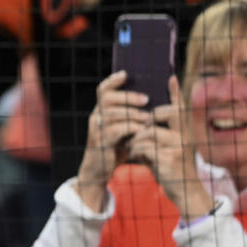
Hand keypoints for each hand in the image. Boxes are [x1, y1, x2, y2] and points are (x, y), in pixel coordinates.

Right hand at [74, 71, 149, 210]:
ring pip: (112, 113)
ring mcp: (96, 130)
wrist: (98, 172)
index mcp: (100, 112)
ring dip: (133, 114)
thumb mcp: (121, 130)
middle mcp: (95, 118)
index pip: (102, 90)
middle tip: (146, 99)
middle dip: (128, 96)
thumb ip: (129, 117)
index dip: (113, 80)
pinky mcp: (100, 143)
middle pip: (107, 98)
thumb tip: (151, 101)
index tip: (126, 74)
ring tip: (147, 117)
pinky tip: (141, 131)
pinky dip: (131, 128)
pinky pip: (116, 130)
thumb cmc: (114, 149)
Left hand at [127, 76, 214, 219]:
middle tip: (137, 131)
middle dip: (146, 119)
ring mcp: (179, 147)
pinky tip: (134, 157)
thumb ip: (157, 136)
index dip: (176, 93)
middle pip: (164, 114)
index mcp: (184, 131)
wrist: (184, 191)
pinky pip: (146, 147)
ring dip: (137, 138)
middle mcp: (185, 135)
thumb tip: (141, 123)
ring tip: (132, 146)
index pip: (181, 107)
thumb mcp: (165, 149)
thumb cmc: (171, 168)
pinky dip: (136, 150)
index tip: (171, 77)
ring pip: (150, 131)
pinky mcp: (170, 159)